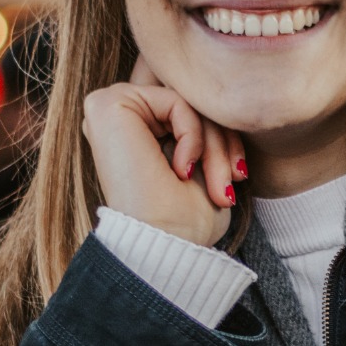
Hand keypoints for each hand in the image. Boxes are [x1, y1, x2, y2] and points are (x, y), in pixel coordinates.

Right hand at [82, 59, 244, 247]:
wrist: (167, 246)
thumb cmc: (187, 222)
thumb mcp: (208, 165)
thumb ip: (208, 127)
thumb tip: (227, 99)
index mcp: (134, 132)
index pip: (193, 112)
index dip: (223, 138)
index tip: (238, 176)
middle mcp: (117, 118)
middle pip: (191, 103)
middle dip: (223, 142)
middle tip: (232, 182)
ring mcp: (108, 108)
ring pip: (187, 102)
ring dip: (214, 145)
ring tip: (217, 185)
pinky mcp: (107, 104)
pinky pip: (176, 100)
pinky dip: (194, 136)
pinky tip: (181, 170)